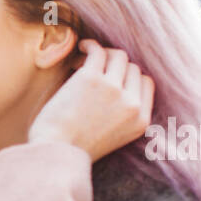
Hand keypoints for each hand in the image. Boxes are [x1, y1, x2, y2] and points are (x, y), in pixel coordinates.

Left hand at [27, 40, 153, 160]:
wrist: (54, 155)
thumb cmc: (74, 149)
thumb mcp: (114, 138)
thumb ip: (123, 115)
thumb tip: (119, 84)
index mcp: (140, 121)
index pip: (146, 84)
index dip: (130, 77)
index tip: (113, 77)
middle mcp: (131, 104)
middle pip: (132, 68)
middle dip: (115, 65)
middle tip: (95, 70)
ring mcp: (113, 89)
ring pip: (118, 56)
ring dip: (103, 54)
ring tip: (85, 60)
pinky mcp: (91, 78)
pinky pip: (98, 51)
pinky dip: (90, 45)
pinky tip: (82, 47)